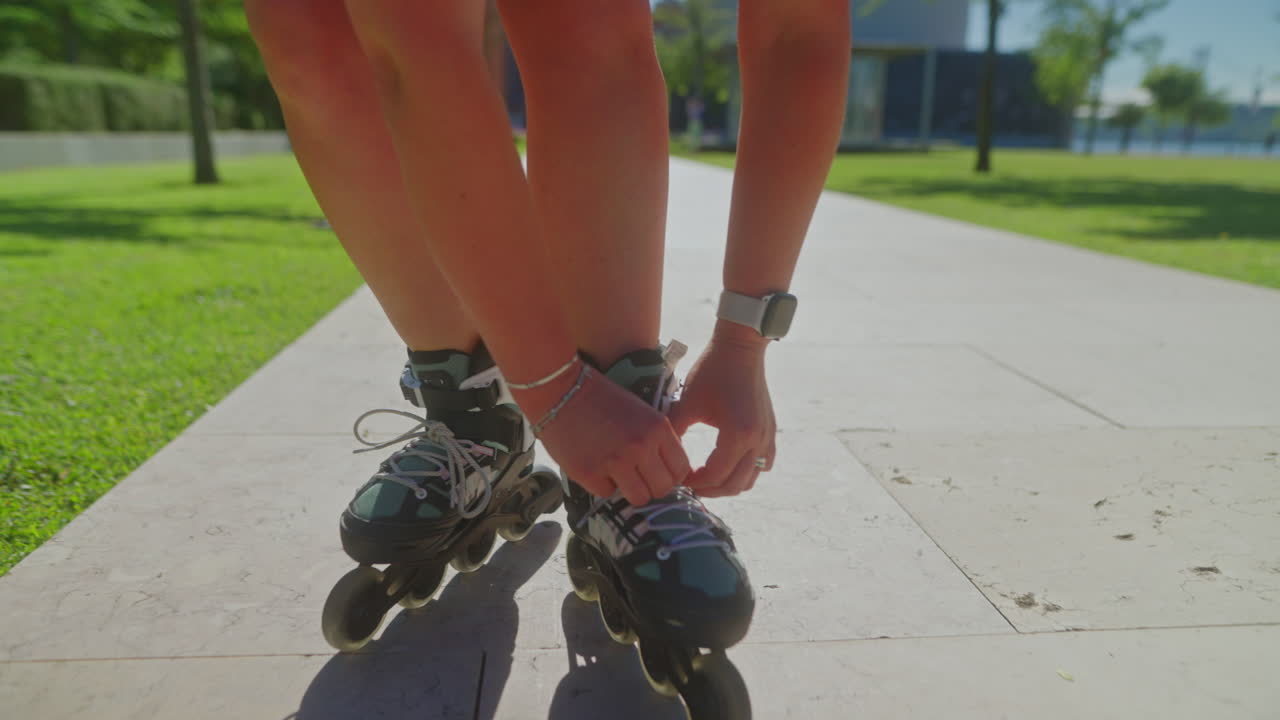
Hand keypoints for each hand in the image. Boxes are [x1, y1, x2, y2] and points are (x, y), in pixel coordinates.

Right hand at [524, 369, 690, 505]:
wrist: (561, 390)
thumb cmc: (602, 399)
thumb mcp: (641, 412)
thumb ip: (657, 439)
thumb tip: (668, 470)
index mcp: (657, 428)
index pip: (680, 469)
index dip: (671, 476)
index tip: (659, 474)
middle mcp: (640, 446)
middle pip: (662, 489)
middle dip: (652, 487)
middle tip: (639, 479)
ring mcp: (615, 462)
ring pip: (639, 498)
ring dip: (630, 491)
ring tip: (619, 477)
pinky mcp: (590, 474)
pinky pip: (607, 493)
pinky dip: (603, 485)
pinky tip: (596, 467)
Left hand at [669, 324, 775, 497]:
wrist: (741, 347)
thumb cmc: (711, 371)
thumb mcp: (687, 402)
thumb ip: (674, 432)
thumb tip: (660, 457)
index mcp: (737, 434)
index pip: (715, 475)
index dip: (694, 482)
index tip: (678, 478)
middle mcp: (757, 440)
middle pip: (734, 484)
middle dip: (710, 489)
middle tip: (689, 484)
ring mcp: (767, 436)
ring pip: (750, 478)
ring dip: (728, 483)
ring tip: (706, 477)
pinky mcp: (770, 430)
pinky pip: (763, 463)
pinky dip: (746, 470)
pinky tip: (729, 464)